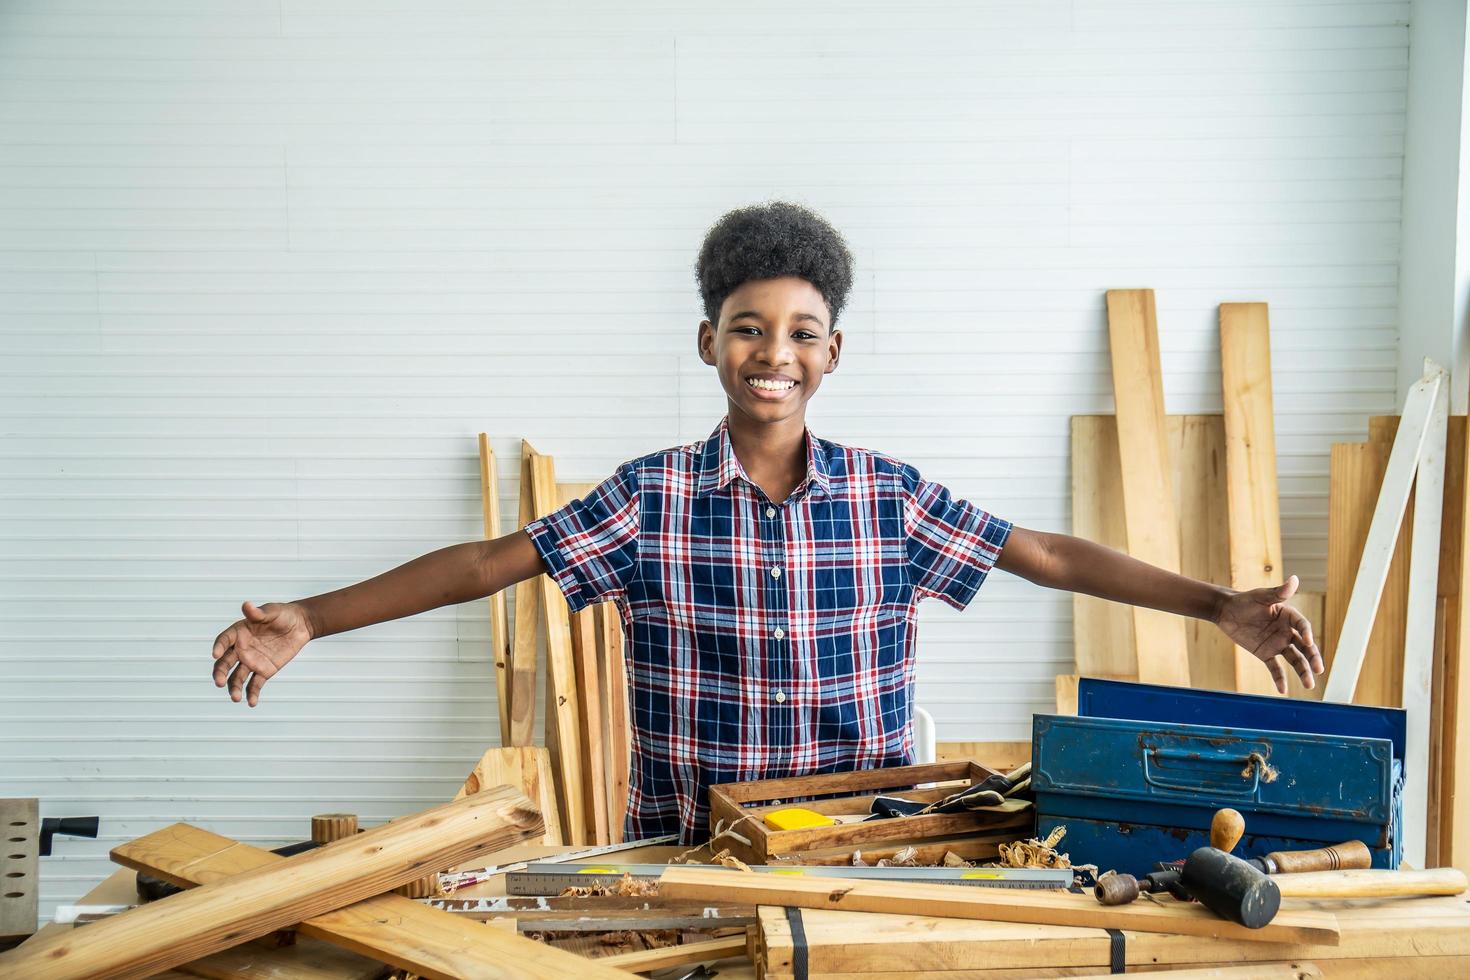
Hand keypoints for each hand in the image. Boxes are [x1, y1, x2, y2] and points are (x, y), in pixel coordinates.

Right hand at [211, 601, 312, 706]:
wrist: (300, 625)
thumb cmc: (282, 614)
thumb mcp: (272, 611)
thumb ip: (258, 613)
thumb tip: (246, 605)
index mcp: (239, 633)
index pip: (224, 641)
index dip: (219, 647)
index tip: (215, 654)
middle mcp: (241, 649)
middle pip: (225, 663)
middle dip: (220, 673)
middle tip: (218, 682)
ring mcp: (251, 662)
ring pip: (237, 677)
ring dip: (234, 688)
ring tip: (236, 698)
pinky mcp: (263, 671)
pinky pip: (255, 684)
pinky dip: (252, 694)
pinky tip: (251, 703)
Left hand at [1214, 575, 1323, 693]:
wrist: (1225, 611)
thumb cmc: (1245, 600)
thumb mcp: (1260, 596)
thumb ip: (1278, 593)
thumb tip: (1294, 579)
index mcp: (1289, 616)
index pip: (1302, 626)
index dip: (1306, 633)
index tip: (1308, 642)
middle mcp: (1287, 632)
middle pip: (1304, 647)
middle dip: (1312, 658)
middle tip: (1319, 669)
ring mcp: (1277, 644)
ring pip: (1294, 659)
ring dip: (1302, 671)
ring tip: (1309, 684)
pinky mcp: (1266, 654)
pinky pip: (1275, 668)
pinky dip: (1279, 678)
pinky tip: (1283, 690)